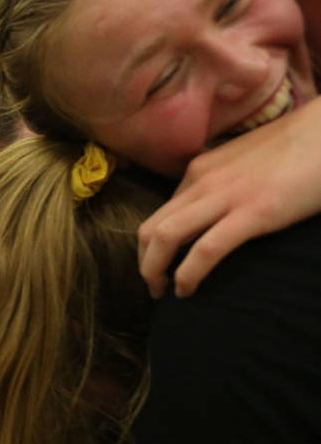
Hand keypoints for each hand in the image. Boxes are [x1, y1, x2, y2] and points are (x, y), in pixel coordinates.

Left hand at [138, 98, 320, 297]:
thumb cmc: (298, 150)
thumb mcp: (246, 164)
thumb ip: (225, 185)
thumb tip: (218, 214)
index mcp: (200, 170)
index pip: (160, 213)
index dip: (152, 246)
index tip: (159, 266)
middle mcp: (202, 181)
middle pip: (151, 228)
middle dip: (145, 263)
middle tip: (154, 287)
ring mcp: (225, 196)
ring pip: (165, 237)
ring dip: (154, 271)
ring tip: (163, 293)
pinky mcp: (254, 212)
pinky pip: (206, 249)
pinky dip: (188, 274)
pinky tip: (187, 290)